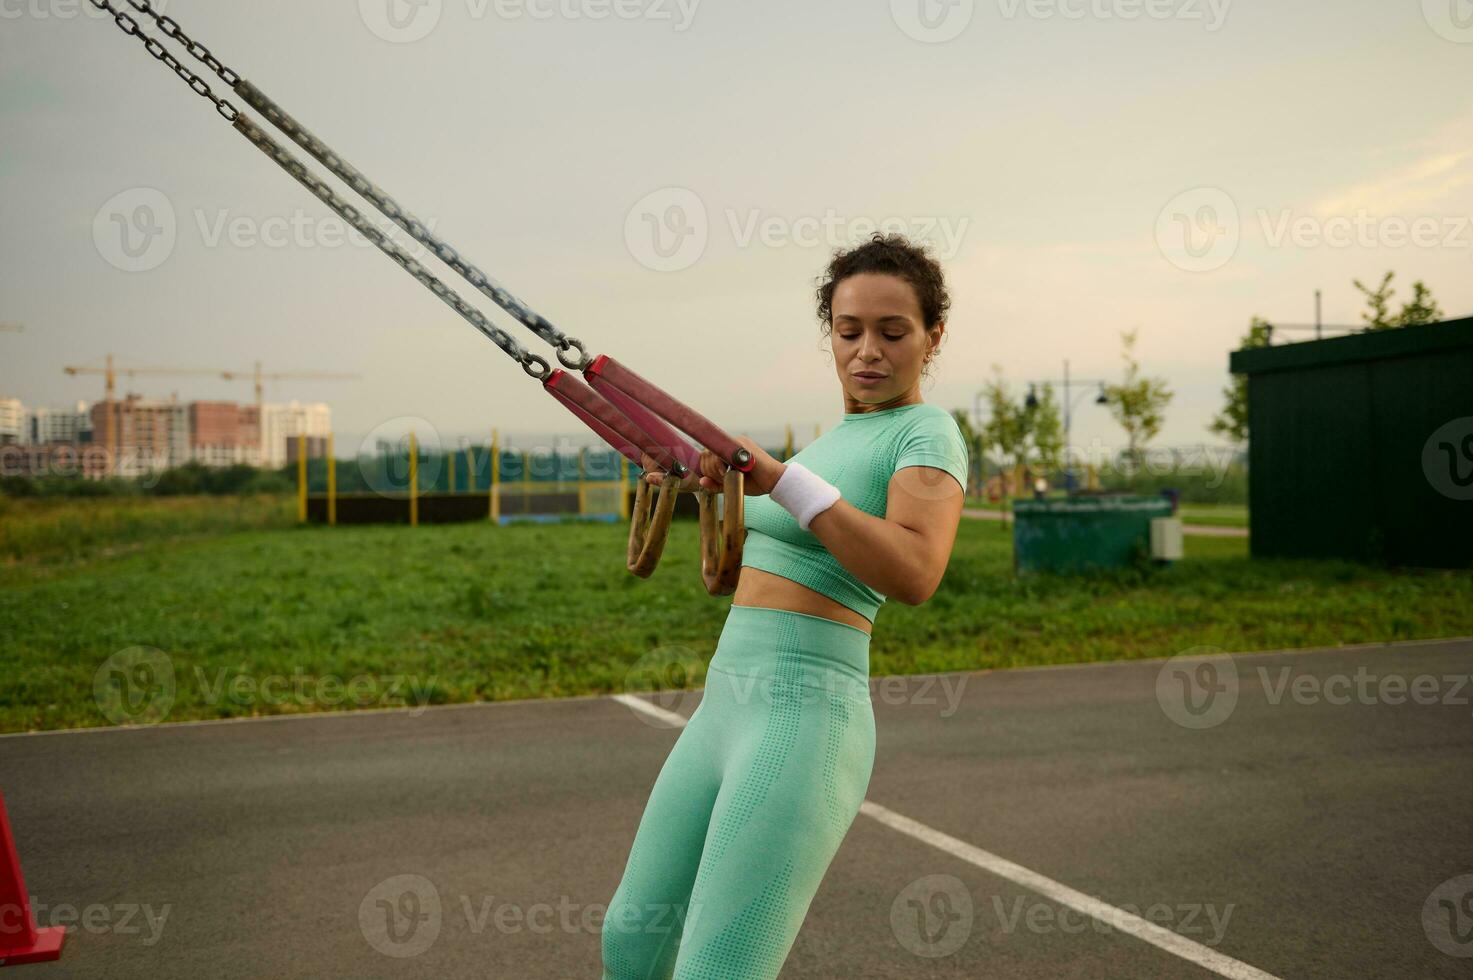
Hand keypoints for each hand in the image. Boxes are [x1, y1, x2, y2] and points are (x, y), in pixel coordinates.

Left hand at [639, 436, 786, 495]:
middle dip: (708, 473)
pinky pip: (719, 456)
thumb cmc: (753, 484)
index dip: (670, 469)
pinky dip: (723, 468)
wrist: (776, 481)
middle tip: (724, 478)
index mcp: (716, 455)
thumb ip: (713, 485)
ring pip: (707, 458)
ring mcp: (728, 442)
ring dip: (717, 472)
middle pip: (699, 459)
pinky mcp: (737, 444)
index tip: (649, 477)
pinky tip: (736, 471)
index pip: (692, 460)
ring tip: (735, 475)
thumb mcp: (728, 488)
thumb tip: (701, 483)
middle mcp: (720, 445)